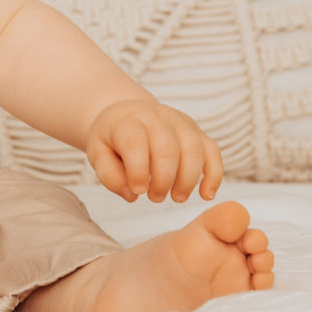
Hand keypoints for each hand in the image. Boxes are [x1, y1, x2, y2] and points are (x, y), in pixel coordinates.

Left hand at [85, 98, 222, 203]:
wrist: (128, 114)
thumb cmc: (113, 139)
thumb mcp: (98, 153)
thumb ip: (109, 175)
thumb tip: (132, 195)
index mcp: (127, 121)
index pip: (135, 142)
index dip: (137, 170)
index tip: (138, 191)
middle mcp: (156, 117)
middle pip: (167, 147)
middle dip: (163, 179)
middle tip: (155, 197)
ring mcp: (179, 122)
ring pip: (194, 149)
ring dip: (188, 179)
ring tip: (176, 197)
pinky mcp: (196, 131)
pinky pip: (212, 151)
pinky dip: (213, 174)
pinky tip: (206, 194)